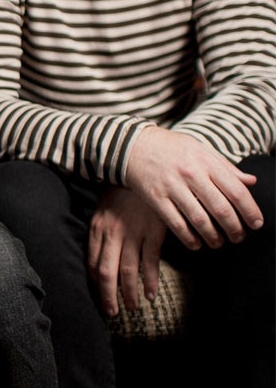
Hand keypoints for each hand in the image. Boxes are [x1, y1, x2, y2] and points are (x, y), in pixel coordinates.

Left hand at [87, 186, 167, 314]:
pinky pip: (150, 262)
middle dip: (108, 295)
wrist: (145, 168)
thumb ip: (101, 230)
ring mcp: (133, 233)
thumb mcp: (105, 208)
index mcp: (97, 227)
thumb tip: (99, 254)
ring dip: (129, 293)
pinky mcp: (153, 232)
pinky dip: (150, 281)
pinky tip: (150, 294)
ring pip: (128, 271)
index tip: (98, 296)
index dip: (95, 282)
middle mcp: (112, 233)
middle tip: (112, 312)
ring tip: (131, 307)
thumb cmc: (123, 191)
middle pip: (106, 272)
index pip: (92, 262)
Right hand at [124, 127, 261, 249]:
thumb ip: (225, 166)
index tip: (256, 223)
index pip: (236, 190)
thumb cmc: (170, 147)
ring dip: (213, 237)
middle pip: (220, 209)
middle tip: (239, 237)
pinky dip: (189, 238)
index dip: (250, 210)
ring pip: (199, 220)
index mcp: (205, 162)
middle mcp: (190, 174)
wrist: (132, 144)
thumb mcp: (199, 148)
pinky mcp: (155, 197)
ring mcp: (172, 186)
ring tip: (218, 243)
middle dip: (234, 228)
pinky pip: (176, 224)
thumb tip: (251, 182)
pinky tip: (196, 243)